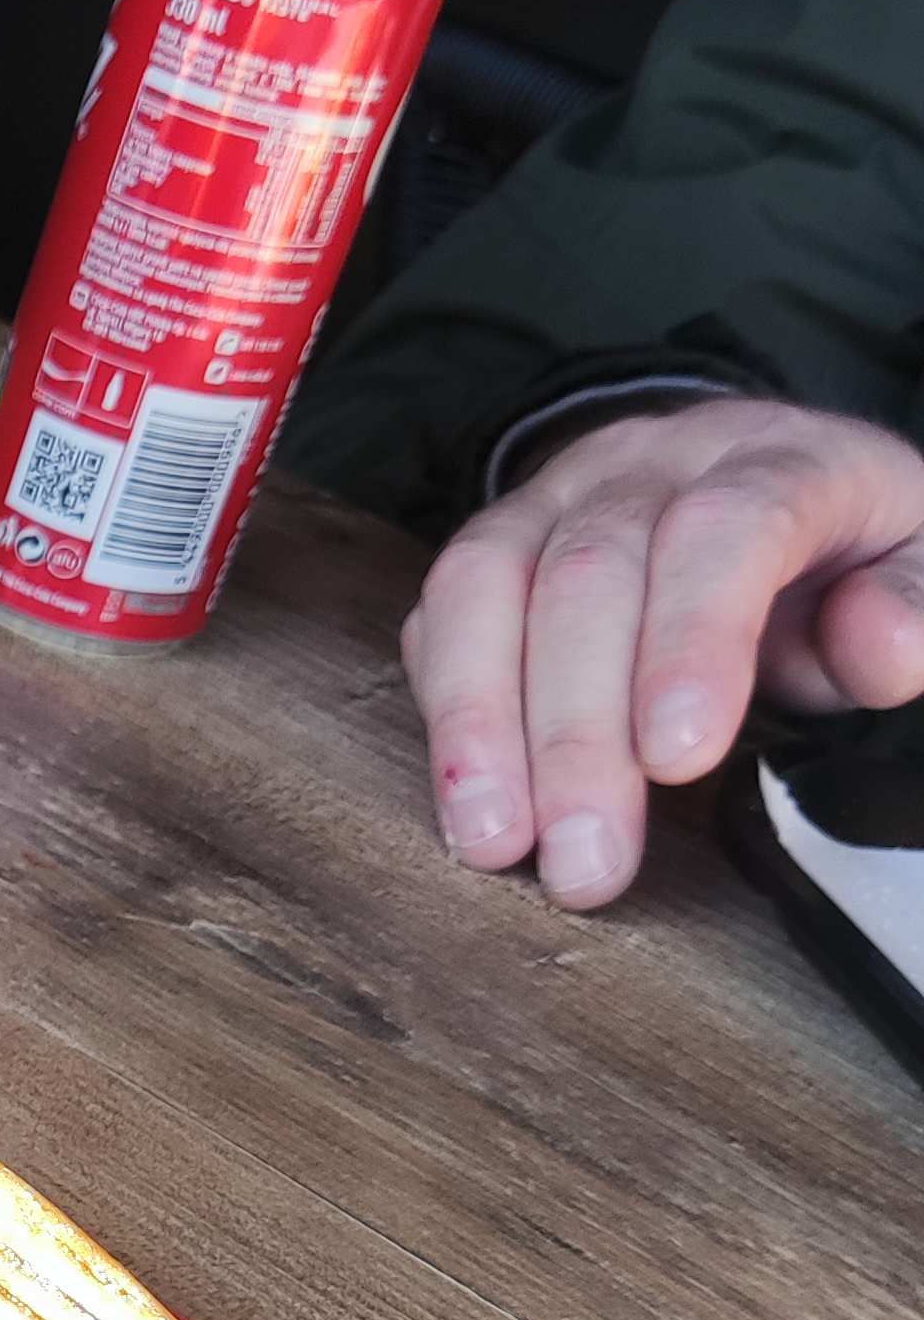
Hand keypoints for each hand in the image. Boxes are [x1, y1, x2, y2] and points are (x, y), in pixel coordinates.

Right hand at [400, 398, 923, 907]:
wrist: (761, 480)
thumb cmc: (842, 552)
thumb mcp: (918, 567)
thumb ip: (916, 606)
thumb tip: (879, 648)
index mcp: (779, 459)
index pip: (724, 528)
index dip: (693, 640)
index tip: (678, 758)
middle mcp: (652, 462)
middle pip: (588, 575)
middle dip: (575, 732)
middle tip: (586, 860)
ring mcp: (559, 493)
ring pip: (487, 583)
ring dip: (480, 724)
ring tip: (492, 840)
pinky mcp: (497, 539)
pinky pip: (443, 607)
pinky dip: (444, 704)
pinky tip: (463, 791)